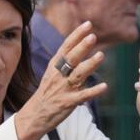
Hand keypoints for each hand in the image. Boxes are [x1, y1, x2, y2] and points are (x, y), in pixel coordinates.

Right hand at [15, 21, 107, 139]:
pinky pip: (83, 96)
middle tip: (93, 36)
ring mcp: (63, 88)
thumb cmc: (47, 92)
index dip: (77, 35)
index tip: (88, 24)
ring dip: (90, 65)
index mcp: (55, 66)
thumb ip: (64, 60)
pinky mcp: (68, 102)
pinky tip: (104, 86)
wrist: (35, 114)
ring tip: (101, 56)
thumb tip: (79, 45)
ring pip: (78, 74)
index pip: (66, 46)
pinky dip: (94, 91)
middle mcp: (58, 75)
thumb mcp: (52, 73)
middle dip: (82, 47)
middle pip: (71, 58)